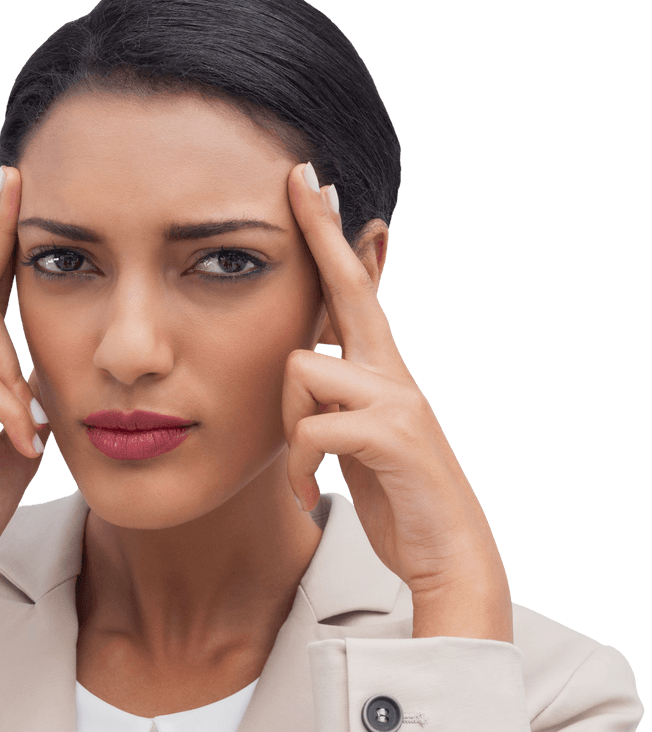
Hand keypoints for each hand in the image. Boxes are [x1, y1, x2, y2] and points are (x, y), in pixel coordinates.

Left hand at [282, 162, 511, 640]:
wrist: (444, 555)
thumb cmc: (396, 498)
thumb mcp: (359, 439)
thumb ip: (338, 400)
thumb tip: (308, 370)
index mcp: (379, 372)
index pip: (353, 292)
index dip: (332, 239)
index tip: (315, 186)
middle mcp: (392, 372)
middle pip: (349, 287)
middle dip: (321, 231)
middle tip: (302, 176)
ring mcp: (397, 399)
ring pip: (300, 370)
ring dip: (286, 429)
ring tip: (305, 473)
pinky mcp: (393, 434)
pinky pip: (313, 428)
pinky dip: (300, 468)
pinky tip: (310, 496)